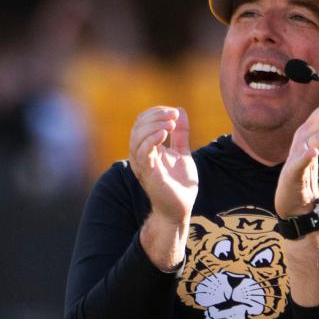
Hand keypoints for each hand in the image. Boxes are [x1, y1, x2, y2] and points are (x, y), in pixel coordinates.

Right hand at [129, 106, 198, 225]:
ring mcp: (142, 164)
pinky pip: (142, 152)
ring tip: (170, 124)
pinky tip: (164, 134)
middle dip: (156, 116)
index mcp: (146, 148)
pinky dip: (152, 139)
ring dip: (154, 125)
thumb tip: (180, 110)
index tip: (175, 112)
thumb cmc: (179, 184)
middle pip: (138, 126)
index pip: (142, 122)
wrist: (180, 208)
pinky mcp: (147, 173)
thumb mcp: (182, 151)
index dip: (156, 112)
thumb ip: (181, 133)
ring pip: (137, 137)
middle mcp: (140, 155)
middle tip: (173, 115)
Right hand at [275, 85, 318, 218]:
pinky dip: (305, 156)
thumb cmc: (303, 177)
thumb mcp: (317, 151)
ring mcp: (297, 158)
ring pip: (315, 140)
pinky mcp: (293, 174)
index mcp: (307, 137)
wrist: (292, 203)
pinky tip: (313, 151)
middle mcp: (302, 143)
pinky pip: (300, 164)